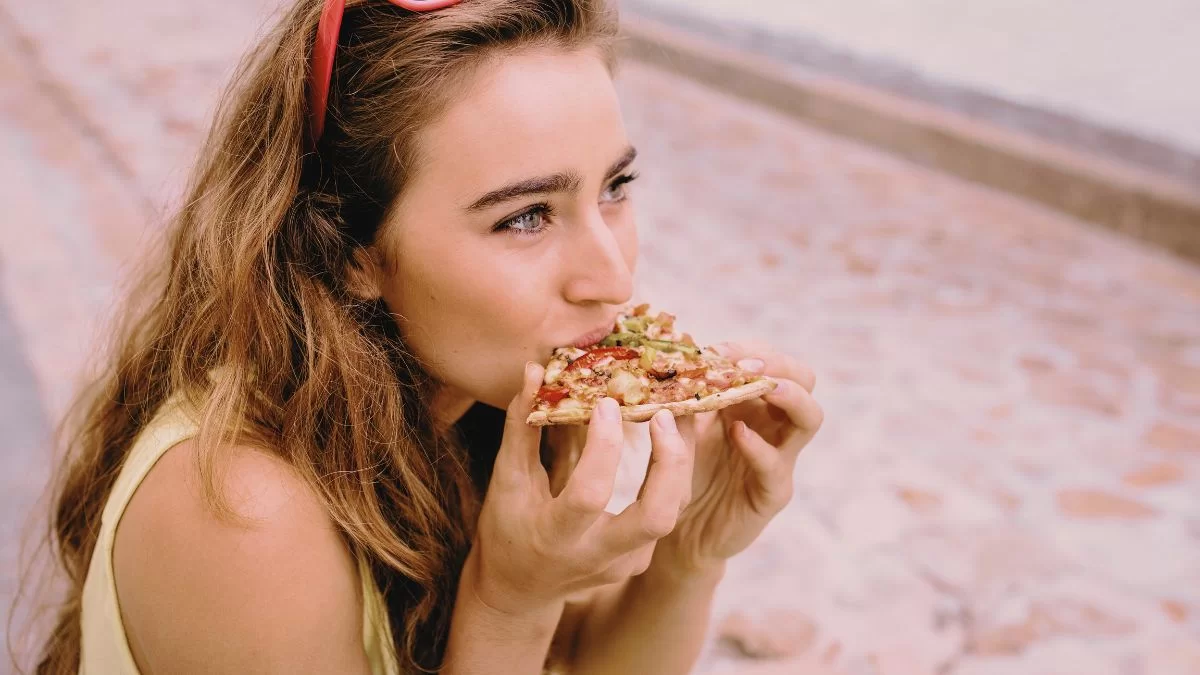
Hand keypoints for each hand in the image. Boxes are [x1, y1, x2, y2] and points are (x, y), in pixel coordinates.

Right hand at [466, 362, 694, 614]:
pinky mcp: (641, 558)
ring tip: (676, 413)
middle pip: (656, 517)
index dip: (602, 448)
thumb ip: (522, 428)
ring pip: (672, 511)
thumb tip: (534, 372)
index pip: (589, 495)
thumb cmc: (507, 529)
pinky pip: (668, 512)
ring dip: (681, 460)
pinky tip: (672, 438)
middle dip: (670, 461)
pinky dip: (674, 473)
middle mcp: (598, 556)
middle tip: (663, 414)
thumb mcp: (506, 481)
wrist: (519, 590)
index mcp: (557, 537)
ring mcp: (626, 562)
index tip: (607, 403)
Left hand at [655, 342, 822, 573]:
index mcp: (753, 402)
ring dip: (787, 395)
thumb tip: (672, 356)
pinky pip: (777, 466)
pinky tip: (738, 433)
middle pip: (804, 379)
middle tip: (743, 364)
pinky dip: (759, 446)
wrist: (679, 533)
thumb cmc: (682, 474)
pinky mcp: (772, 493)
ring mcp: (779, 458)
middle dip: (776, 364)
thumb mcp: (680, 425)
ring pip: (809, 417)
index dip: (749, 349)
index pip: (771, 360)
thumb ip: (683, 396)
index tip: (716, 350)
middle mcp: (773, 425)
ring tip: (762, 386)